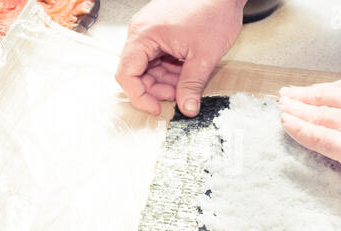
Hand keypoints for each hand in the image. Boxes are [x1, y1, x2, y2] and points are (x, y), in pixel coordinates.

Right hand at [115, 0, 245, 116]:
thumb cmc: (214, 11)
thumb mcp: (204, 56)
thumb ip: (192, 85)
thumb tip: (187, 110)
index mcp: (144, 35)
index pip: (126, 74)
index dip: (140, 97)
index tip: (158, 110)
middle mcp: (142, 32)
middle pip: (136, 72)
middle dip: (156, 90)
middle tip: (178, 97)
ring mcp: (151, 32)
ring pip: (148, 67)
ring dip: (164, 81)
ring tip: (186, 84)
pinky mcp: (161, 32)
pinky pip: (158, 58)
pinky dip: (169, 70)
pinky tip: (185, 73)